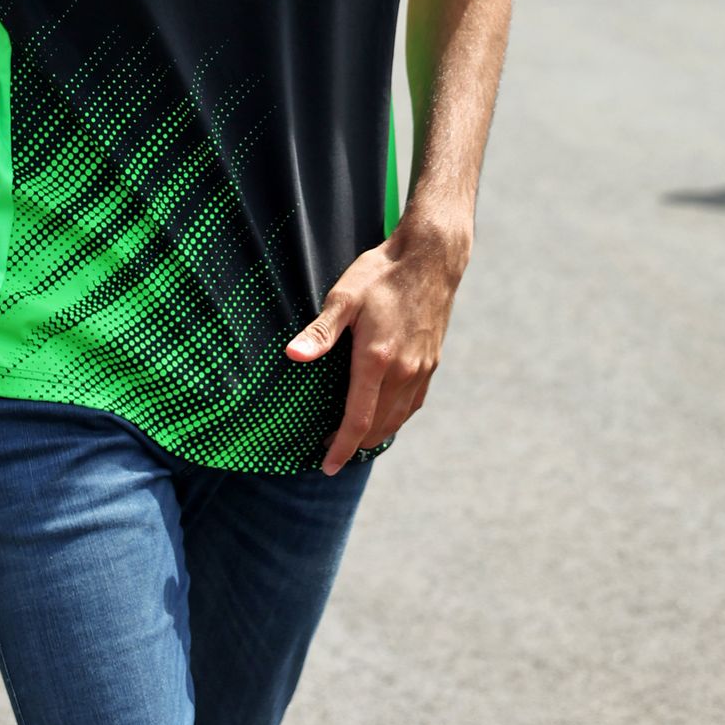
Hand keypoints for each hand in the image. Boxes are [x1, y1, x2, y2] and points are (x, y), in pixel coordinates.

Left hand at [285, 225, 465, 473]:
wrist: (431, 258)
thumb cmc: (382, 274)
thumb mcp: (344, 297)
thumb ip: (321, 332)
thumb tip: (293, 355)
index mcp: (377, 360)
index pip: (357, 420)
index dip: (341, 449)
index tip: (326, 466)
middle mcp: (403, 372)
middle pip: (377, 427)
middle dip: (354, 445)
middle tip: (330, 451)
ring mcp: (421, 369)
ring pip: (397, 419)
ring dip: (375, 434)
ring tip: (353, 439)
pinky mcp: (432, 363)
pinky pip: (412, 404)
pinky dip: (395, 419)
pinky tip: (383, 416)